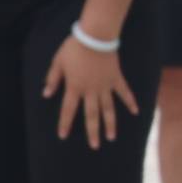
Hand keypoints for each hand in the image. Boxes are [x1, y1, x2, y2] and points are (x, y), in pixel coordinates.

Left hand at [42, 26, 135, 144]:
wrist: (95, 36)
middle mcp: (91, 90)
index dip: (64, 123)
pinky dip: (130, 101)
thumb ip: (52, 79)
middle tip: (95, 146)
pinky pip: (124, 92)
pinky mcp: (116, 78)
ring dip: (110, 124)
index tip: (62, 136)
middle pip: (91, 115)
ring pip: (108, 109)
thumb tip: (46, 94)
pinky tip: (136, 112)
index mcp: (74, 87)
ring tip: (111, 138)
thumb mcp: (57, 62)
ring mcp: (105, 86)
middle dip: (92, 131)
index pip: (68, 110)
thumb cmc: (74, 48)